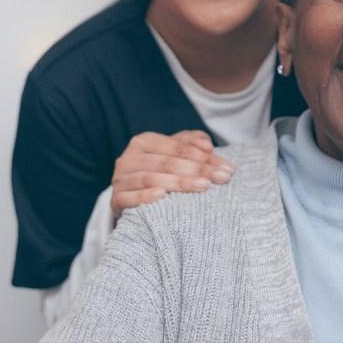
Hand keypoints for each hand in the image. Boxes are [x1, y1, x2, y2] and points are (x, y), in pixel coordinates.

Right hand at [110, 130, 232, 218]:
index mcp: (144, 142)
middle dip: (198, 170)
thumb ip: (192, 143)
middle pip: (167, 163)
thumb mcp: (175, 153)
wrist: (132, 198)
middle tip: (221, 179)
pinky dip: (145, 196)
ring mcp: (120, 179)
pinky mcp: (116, 200)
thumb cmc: (160, 171)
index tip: (226, 168)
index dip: (204, 157)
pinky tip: (162, 196)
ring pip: (151, 178)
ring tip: (203, 187)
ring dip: (179, 183)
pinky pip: (129, 198)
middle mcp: (129, 158)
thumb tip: (207, 144)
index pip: (178, 148)